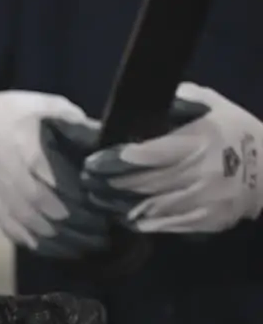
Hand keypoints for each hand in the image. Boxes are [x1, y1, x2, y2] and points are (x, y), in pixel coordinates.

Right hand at [0, 90, 109, 258]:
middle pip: (40, 205)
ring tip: (88, 246)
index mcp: (22, 143)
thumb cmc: (19, 114)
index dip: (78, 196)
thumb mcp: (49, 107)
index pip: (51, 177)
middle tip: (103, 232)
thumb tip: (109, 148)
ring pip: (27, 223)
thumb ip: (79, 127)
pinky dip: (38, 245)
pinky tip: (61, 250)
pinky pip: (14, 232)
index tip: (103, 206)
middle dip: (74, 223)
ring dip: (59, 239)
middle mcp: (4, 170)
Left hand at [82, 82, 262, 233]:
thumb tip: (145, 97)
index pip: (146, 154)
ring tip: (97, 199)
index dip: (114, 160)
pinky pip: (163, 225)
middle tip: (87, 181)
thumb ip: (180, 100)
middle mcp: (200, 172)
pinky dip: (139, 222)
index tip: (93, 161)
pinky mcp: (206, 220)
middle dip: (108, 184)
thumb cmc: (236, 132)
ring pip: (148, 208)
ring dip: (117, 205)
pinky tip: (122, 216)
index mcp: (199, 141)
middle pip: (141, 183)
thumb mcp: (213, 106)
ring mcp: (204, 200)